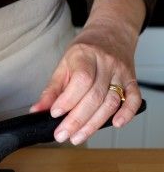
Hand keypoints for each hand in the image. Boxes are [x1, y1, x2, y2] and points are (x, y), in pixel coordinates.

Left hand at [29, 0, 145, 144]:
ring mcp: (121, 72)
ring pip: (111, 101)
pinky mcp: (132, 80)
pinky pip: (134, 98)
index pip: (81, 80)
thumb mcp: (63, 65)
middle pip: (95, 96)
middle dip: (77, 120)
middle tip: (62, 135)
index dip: (68, 100)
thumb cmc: (84, 52)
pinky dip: (127, 113)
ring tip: (77, 137)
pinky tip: (116, 124)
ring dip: (94, 123)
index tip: (55, 114)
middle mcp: (106, 63)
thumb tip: (37, 111)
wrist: (110, 34)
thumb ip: (51, 90)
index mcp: (85, 55)